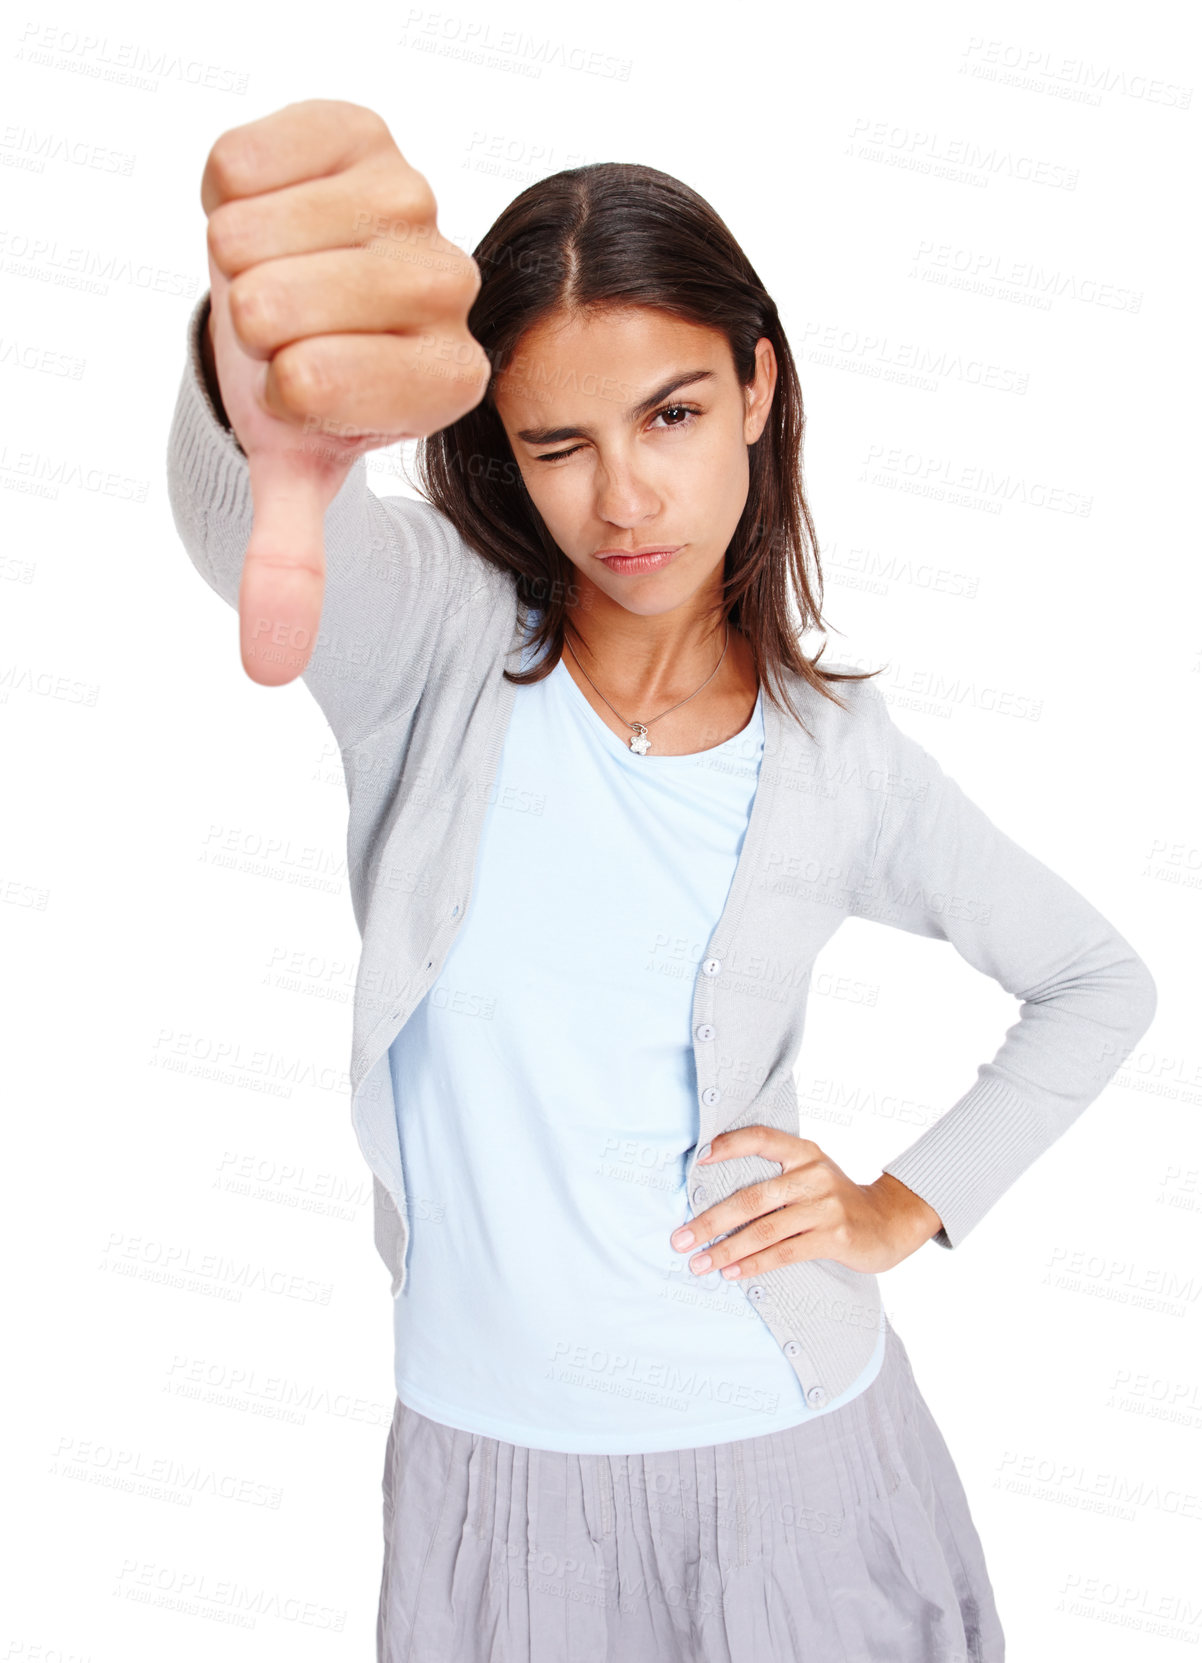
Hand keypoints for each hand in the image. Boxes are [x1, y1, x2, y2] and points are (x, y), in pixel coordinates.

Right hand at [201, 98, 490, 685]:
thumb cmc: (304, 386)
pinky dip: (229, 192)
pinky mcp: (364, 132)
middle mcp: (453, 286)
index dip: (275, 388)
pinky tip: (274, 212)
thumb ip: (292, 565)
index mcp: (452, 379)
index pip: (310, 384)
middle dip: (249, 325)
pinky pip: (244, 162)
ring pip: (255, 235)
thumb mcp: (299, 475)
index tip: (302, 385)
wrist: (294, 292)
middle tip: (282, 326)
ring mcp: (414, 201)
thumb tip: (267, 668)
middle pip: (278, 307)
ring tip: (280, 271)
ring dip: (236, 259)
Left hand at [669, 1126, 942, 1277]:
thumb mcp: (813, 1172)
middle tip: (680, 1238)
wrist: (889, 1221)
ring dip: (727, 1250)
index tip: (698, 1161)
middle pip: (752, 1197)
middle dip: (711, 1220)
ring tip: (699, 1263)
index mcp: (805, 1152)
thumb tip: (715, 1185)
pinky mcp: (835, 1237)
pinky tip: (731, 1273)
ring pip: (765, 1230)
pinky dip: (754, 1264)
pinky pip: (785, 1253)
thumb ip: (777, 1174)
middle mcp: (814, 1175)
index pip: (762, 1138)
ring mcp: (826, 1207)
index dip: (730, 1145)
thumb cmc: (835, 1199)